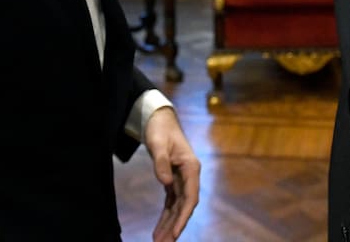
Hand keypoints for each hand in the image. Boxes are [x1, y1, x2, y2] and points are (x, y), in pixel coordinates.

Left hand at [143, 106, 199, 240]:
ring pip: (178, 207)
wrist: (159, 118)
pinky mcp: (173, 180)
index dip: (183, 217)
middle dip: (175, 226)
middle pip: (184, 206)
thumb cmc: (160, 128)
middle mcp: (189, 175)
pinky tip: (159, 229)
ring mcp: (182, 178)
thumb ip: (161, 162)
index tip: (175, 233)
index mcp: (191, 167)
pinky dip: (165, 216)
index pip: (190, 197)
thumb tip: (165, 183)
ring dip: (170, 225)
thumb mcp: (158, 143)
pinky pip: (171, 202)